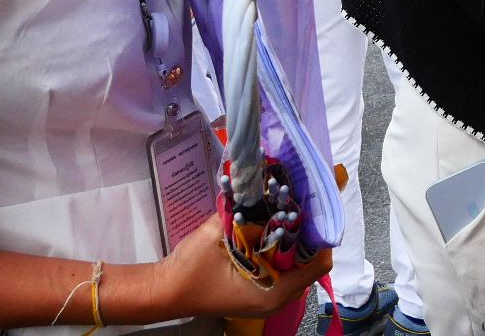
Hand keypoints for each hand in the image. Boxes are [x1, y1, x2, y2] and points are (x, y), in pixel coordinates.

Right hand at [146, 219, 329, 319]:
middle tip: (305, 202)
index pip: (318, 264)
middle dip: (308, 232)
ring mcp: (267, 297)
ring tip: (292, 209)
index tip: (316, 207)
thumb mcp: (216, 235)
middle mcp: (276, 299)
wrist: (163, 291)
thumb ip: (243, 212)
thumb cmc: (190, 270)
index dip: (321, 234)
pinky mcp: (257, 291)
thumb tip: (264, 185)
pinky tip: (274, 226)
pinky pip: (281, 269)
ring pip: (296, 265)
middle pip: (310, 263)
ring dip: (295, 240)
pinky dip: (281, 249)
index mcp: (273, 292)